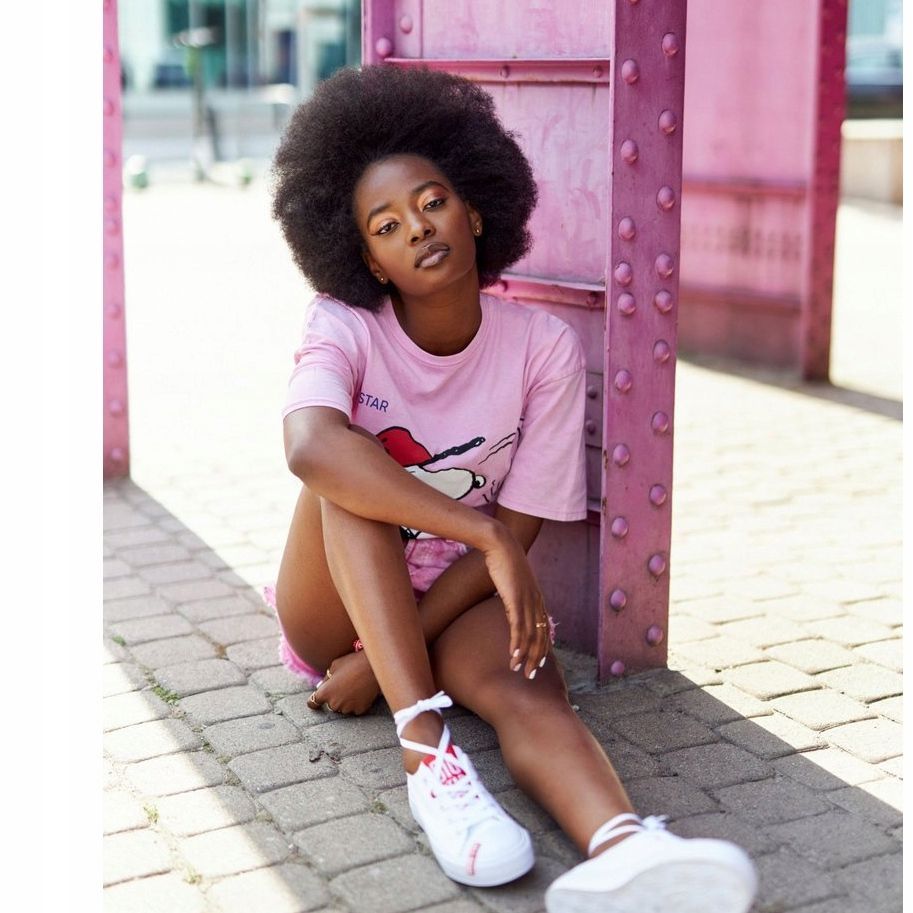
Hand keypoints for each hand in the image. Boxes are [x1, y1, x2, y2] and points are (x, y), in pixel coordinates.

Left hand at [306, 650, 380, 715]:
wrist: (374, 667)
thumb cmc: (353, 663)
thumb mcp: (335, 665)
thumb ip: (326, 678)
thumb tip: (322, 686)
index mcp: (325, 692)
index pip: (313, 702)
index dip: (314, 701)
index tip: (315, 702)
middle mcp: (334, 703)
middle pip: (331, 704)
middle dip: (335, 697)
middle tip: (345, 684)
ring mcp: (347, 708)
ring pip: (344, 707)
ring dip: (346, 700)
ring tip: (355, 686)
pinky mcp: (360, 710)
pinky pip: (355, 708)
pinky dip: (358, 702)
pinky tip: (362, 691)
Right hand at [479, 522, 549, 679]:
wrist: (501, 545)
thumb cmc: (503, 560)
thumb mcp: (512, 581)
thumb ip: (514, 595)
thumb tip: (509, 605)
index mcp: (536, 598)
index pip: (543, 628)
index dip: (542, 647)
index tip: (538, 662)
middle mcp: (535, 601)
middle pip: (540, 636)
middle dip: (536, 657)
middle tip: (531, 675)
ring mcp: (527, 601)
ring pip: (530, 636)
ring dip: (525, 656)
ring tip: (520, 671)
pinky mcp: (515, 600)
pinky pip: (518, 628)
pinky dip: (517, 645)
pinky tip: (513, 657)